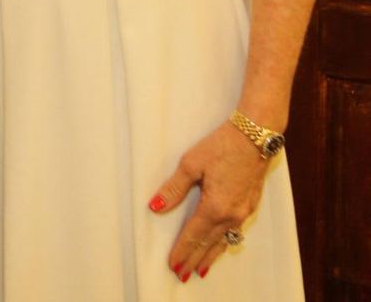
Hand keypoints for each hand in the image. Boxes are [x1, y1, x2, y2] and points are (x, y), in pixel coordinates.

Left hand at [148, 121, 266, 280]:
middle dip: (194, 259)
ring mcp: (244, 212)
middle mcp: (231, 215)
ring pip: (224, 241)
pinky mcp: (251, 205)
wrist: (256, 136)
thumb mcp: (191, 163)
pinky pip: (236, 232)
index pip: (193, 235)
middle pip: (209, 243)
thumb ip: (174, 188)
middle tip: (182, 274)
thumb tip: (155, 207)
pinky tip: (222, 246)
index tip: (172, 265)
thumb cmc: (221, 145)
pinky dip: (225, 243)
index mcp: (215, 207)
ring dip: (211, 255)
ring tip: (201, 269)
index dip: (182, 251)